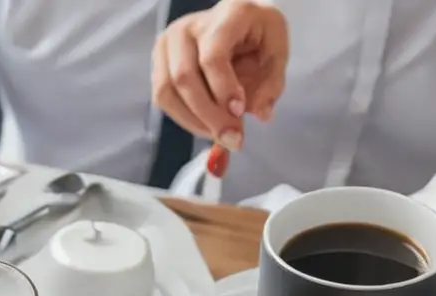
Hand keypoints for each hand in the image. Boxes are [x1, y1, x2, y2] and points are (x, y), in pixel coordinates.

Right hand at [152, 0, 288, 150]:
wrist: (233, 24)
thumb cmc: (256, 35)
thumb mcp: (276, 51)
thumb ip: (271, 82)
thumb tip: (261, 114)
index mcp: (224, 16)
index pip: (212, 56)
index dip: (223, 88)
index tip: (239, 112)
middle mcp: (188, 26)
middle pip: (184, 78)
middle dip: (210, 116)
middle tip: (233, 139)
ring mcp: (168, 44)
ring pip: (167, 92)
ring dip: (194, 122)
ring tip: (220, 136)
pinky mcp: (159, 63)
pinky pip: (163, 99)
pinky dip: (184, 119)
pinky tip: (205, 126)